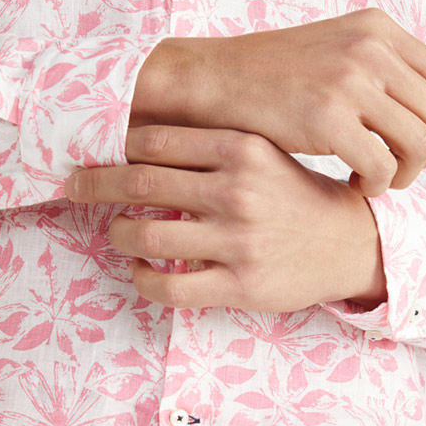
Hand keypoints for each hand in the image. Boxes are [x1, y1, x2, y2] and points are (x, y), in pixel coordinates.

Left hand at [62, 124, 387, 311]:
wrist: (351, 244)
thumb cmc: (298, 196)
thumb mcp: (266, 153)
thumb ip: (213, 145)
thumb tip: (137, 139)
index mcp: (243, 149)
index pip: (154, 141)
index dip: (116, 146)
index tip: (99, 152)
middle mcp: (238, 192)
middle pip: (138, 184)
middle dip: (94, 185)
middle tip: (75, 186)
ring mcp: (238, 242)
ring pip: (145, 237)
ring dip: (118, 233)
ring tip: (120, 232)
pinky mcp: (240, 286)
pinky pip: (168, 286)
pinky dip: (142, 278)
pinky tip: (143, 270)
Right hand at [130, 7, 425, 198]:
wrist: (212, 81)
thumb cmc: (273, 78)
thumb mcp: (335, 51)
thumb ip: (382, 69)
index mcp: (378, 28)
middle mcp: (371, 48)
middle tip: (398, 172)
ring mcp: (351, 81)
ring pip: (419, 145)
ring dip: (404, 174)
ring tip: (376, 179)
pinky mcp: (329, 118)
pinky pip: (383, 167)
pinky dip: (376, 186)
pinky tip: (353, 183)